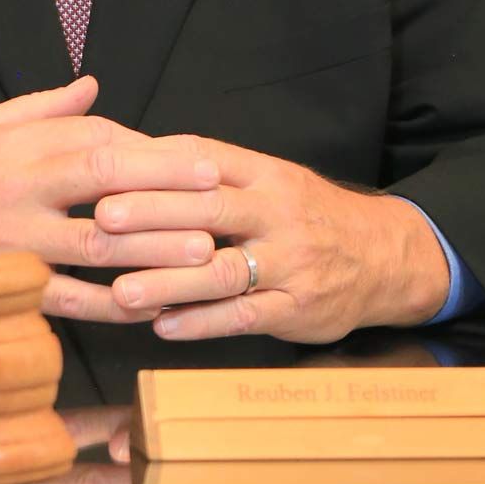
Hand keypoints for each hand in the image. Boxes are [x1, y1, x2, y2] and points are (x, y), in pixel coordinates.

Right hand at [0, 76, 222, 321]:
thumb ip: (39, 108)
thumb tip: (93, 85)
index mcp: (13, 146)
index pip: (94, 138)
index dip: (146, 148)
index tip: (191, 156)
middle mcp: (15, 191)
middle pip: (104, 183)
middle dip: (166, 186)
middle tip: (216, 192)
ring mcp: (13, 246)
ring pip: (97, 247)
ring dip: (156, 250)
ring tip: (205, 252)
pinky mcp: (8, 293)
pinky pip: (70, 303)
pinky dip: (115, 306)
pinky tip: (154, 304)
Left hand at [97, 138, 450, 342]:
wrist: (382, 254)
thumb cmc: (305, 213)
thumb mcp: (267, 178)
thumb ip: (210, 171)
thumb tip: (136, 156)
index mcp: (263, 173)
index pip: (203, 160)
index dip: (154, 165)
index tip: (107, 170)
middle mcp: (275, 212)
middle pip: (209, 209)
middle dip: (152, 215)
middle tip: (102, 221)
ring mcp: (288, 261)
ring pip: (222, 270)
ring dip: (168, 281)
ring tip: (121, 290)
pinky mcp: (296, 307)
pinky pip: (244, 316)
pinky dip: (202, 322)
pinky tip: (164, 326)